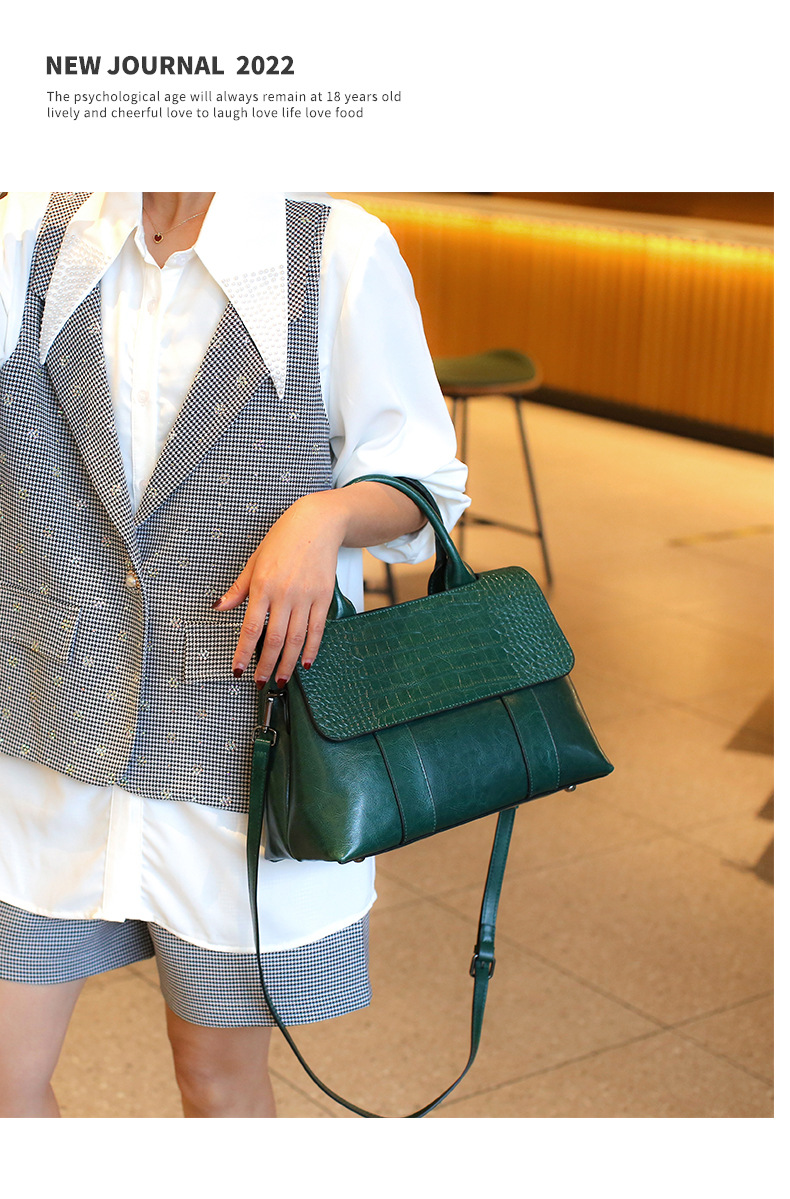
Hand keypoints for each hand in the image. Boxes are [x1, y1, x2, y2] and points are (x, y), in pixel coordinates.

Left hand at [214, 492, 345, 688]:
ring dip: (288, 663)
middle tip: (261, 682)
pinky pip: (317, 630)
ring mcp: (306, 597)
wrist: (317, 523)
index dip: (244, 653)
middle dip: (266, 665)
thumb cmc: (284, 539)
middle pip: (275, 640)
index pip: (250, 628)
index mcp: (262, 586)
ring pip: (297, 639)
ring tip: (281, 679)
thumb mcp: (254, 561)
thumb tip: (219, 607)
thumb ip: (238, 588)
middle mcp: (284, 594)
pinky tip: (306, 662)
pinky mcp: (323, 597)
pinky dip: (311, 649)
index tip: (239, 669)